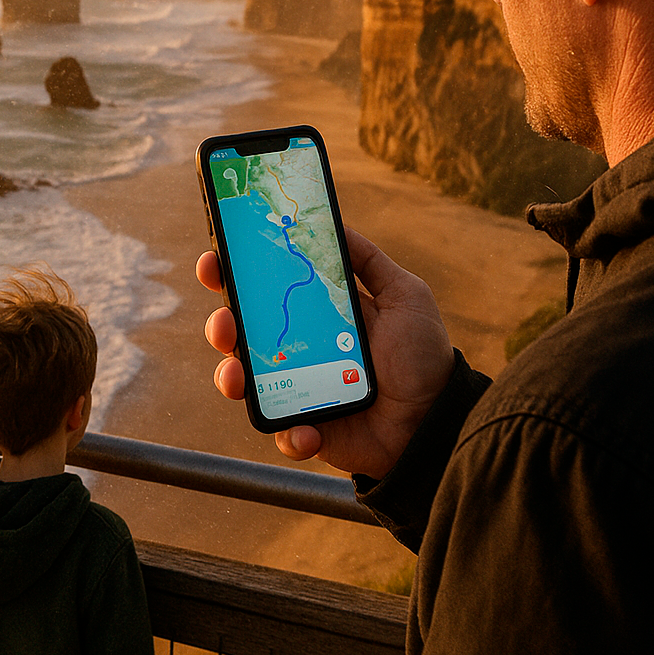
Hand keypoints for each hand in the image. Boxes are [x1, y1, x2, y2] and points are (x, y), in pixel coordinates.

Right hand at [197, 226, 453, 477]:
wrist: (438, 416)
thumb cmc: (422, 355)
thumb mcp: (404, 295)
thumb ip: (369, 261)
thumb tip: (334, 223)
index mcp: (314, 313)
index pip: (263, 289)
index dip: (233, 273)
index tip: (216, 258)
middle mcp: (298, 349)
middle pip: (241, 333)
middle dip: (221, 324)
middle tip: (225, 321)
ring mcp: (297, 389)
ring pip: (243, 381)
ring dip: (230, 376)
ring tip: (237, 375)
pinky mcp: (307, 429)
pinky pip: (281, 430)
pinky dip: (289, 431)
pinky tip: (308, 428)